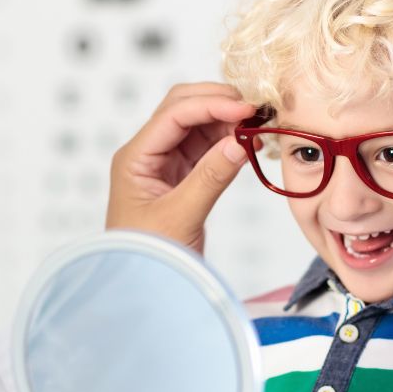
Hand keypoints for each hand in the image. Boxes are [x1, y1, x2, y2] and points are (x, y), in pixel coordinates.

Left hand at [107, 83, 254, 252]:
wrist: (142, 288)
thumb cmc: (148, 258)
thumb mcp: (181, 216)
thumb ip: (211, 177)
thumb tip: (240, 142)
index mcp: (135, 158)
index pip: (173, 115)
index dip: (211, 105)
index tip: (246, 108)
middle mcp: (147, 154)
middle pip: (182, 108)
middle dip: (218, 103)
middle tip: (254, 110)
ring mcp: (164, 163)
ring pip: (197, 125)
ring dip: (226, 120)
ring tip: (257, 128)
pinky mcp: (181, 176)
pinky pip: (206, 147)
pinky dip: (228, 141)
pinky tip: (249, 144)